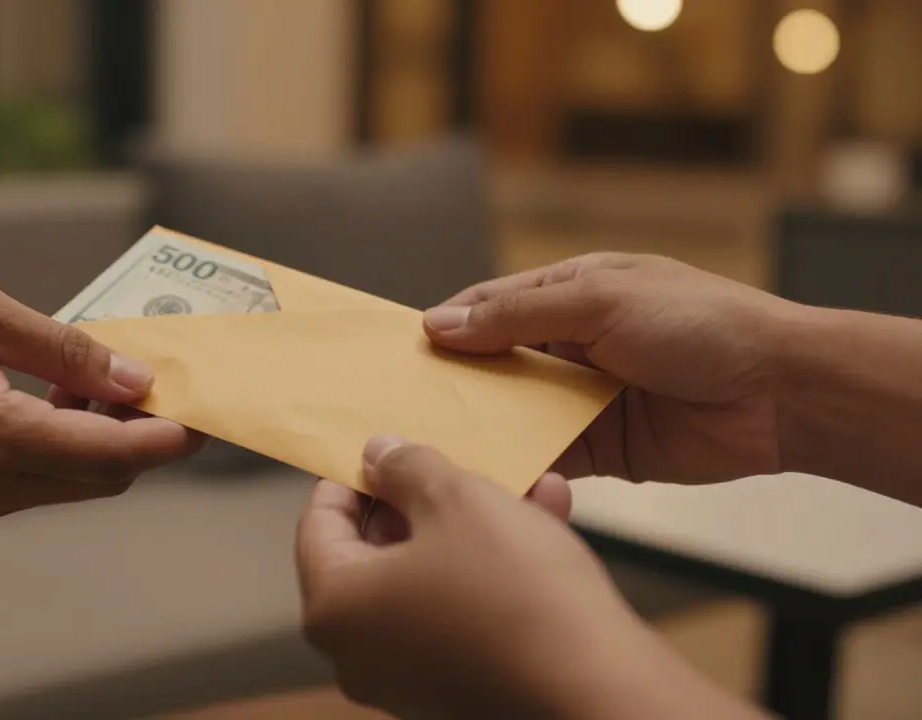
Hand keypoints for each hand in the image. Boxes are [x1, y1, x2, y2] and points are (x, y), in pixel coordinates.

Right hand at [0, 271, 203, 529]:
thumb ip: (66, 348)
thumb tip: (140, 377)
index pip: (112, 454)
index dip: (169, 438)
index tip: (208, 411)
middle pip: (101, 477)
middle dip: (141, 436)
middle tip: (159, 379)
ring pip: (70, 483)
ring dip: (98, 438)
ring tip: (88, 375)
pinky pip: (32, 483)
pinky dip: (58, 447)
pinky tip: (47, 398)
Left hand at [296, 437, 762, 719]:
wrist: (596, 690)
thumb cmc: (516, 594)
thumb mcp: (456, 498)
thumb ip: (405, 467)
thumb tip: (378, 454)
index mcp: (334, 606)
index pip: (319, 522)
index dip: (353, 475)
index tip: (389, 450)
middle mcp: (357, 654)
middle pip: (373, 552)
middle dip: (422, 499)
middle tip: (456, 462)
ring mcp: (405, 680)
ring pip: (427, 578)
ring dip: (471, 528)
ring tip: (523, 485)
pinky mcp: (454, 693)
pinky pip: (458, 615)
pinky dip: (490, 571)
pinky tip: (542, 525)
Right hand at [423, 253, 798, 483]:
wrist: (781, 393)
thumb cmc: (702, 324)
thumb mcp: (601, 302)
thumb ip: (519, 317)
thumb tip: (442, 323)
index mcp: (571, 293)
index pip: (490, 304)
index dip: (446, 324)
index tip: (400, 351)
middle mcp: (572, 344)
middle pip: (494, 362)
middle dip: (454, 380)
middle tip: (404, 404)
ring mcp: (584, 397)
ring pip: (514, 411)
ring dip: (481, 424)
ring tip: (433, 442)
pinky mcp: (600, 446)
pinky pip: (545, 453)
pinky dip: (517, 462)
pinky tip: (485, 471)